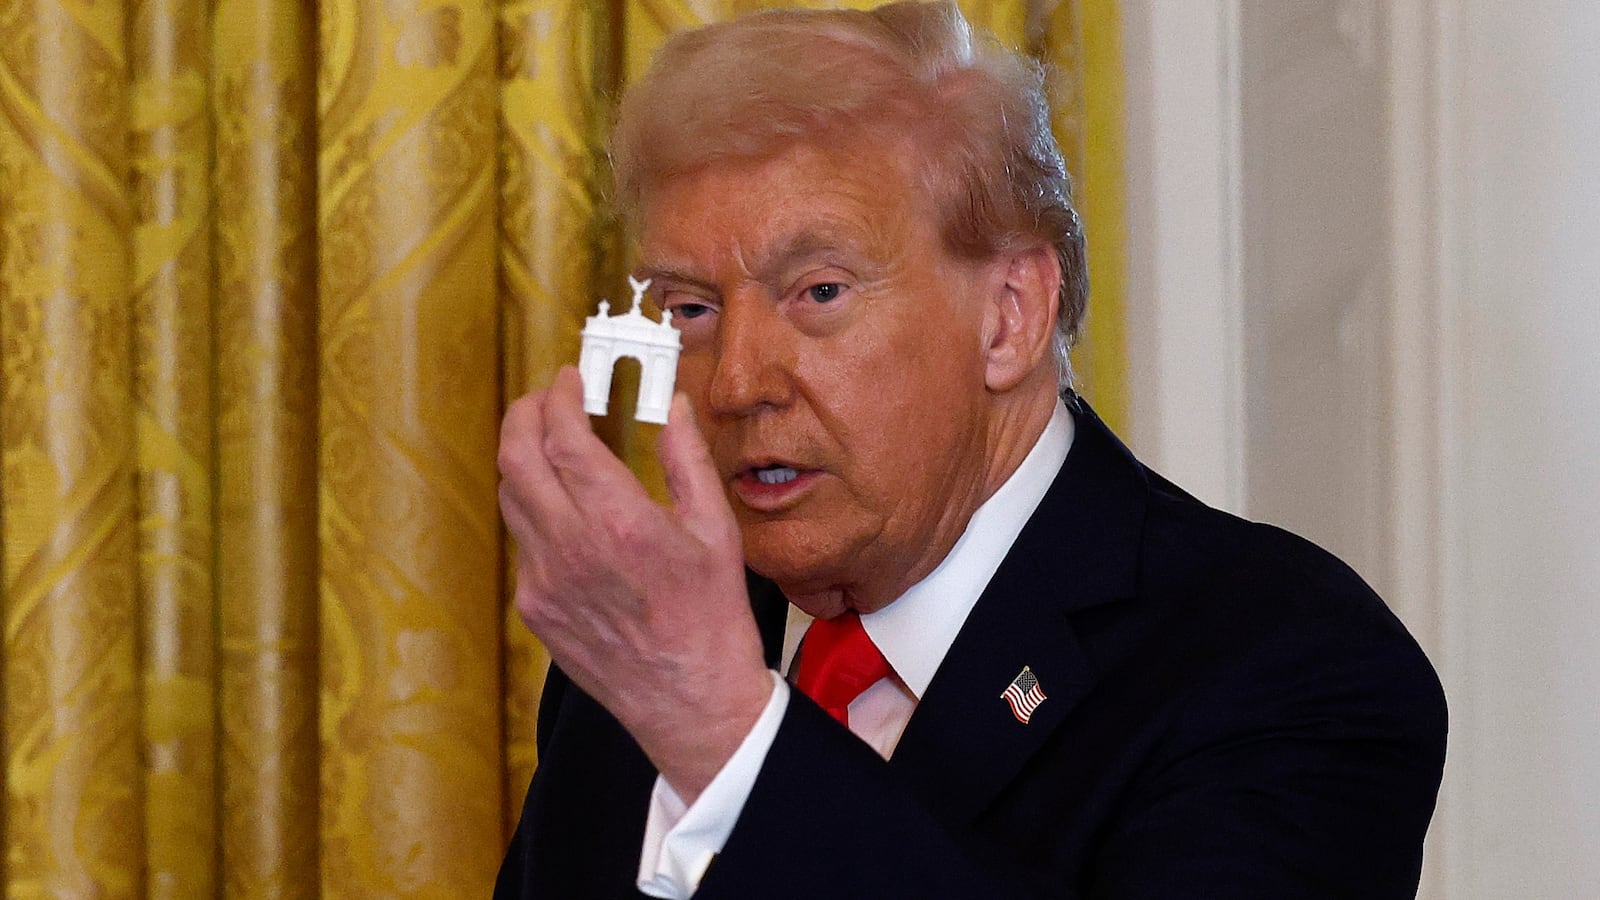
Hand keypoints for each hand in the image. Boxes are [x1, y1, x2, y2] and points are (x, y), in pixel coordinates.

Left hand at [497, 367, 772, 801]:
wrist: (690, 701)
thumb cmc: (712, 619)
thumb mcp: (715, 531)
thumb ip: (688, 460)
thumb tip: (675, 407)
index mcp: (620, 523)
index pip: (563, 438)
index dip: (559, 398)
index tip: (568, 379)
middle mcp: (571, 548)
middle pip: (515, 458)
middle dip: (524, 415)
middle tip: (545, 399)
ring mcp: (544, 580)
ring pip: (510, 497)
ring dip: (523, 459)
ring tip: (550, 443)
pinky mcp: (535, 606)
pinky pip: (523, 541)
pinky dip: (534, 508)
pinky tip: (563, 506)